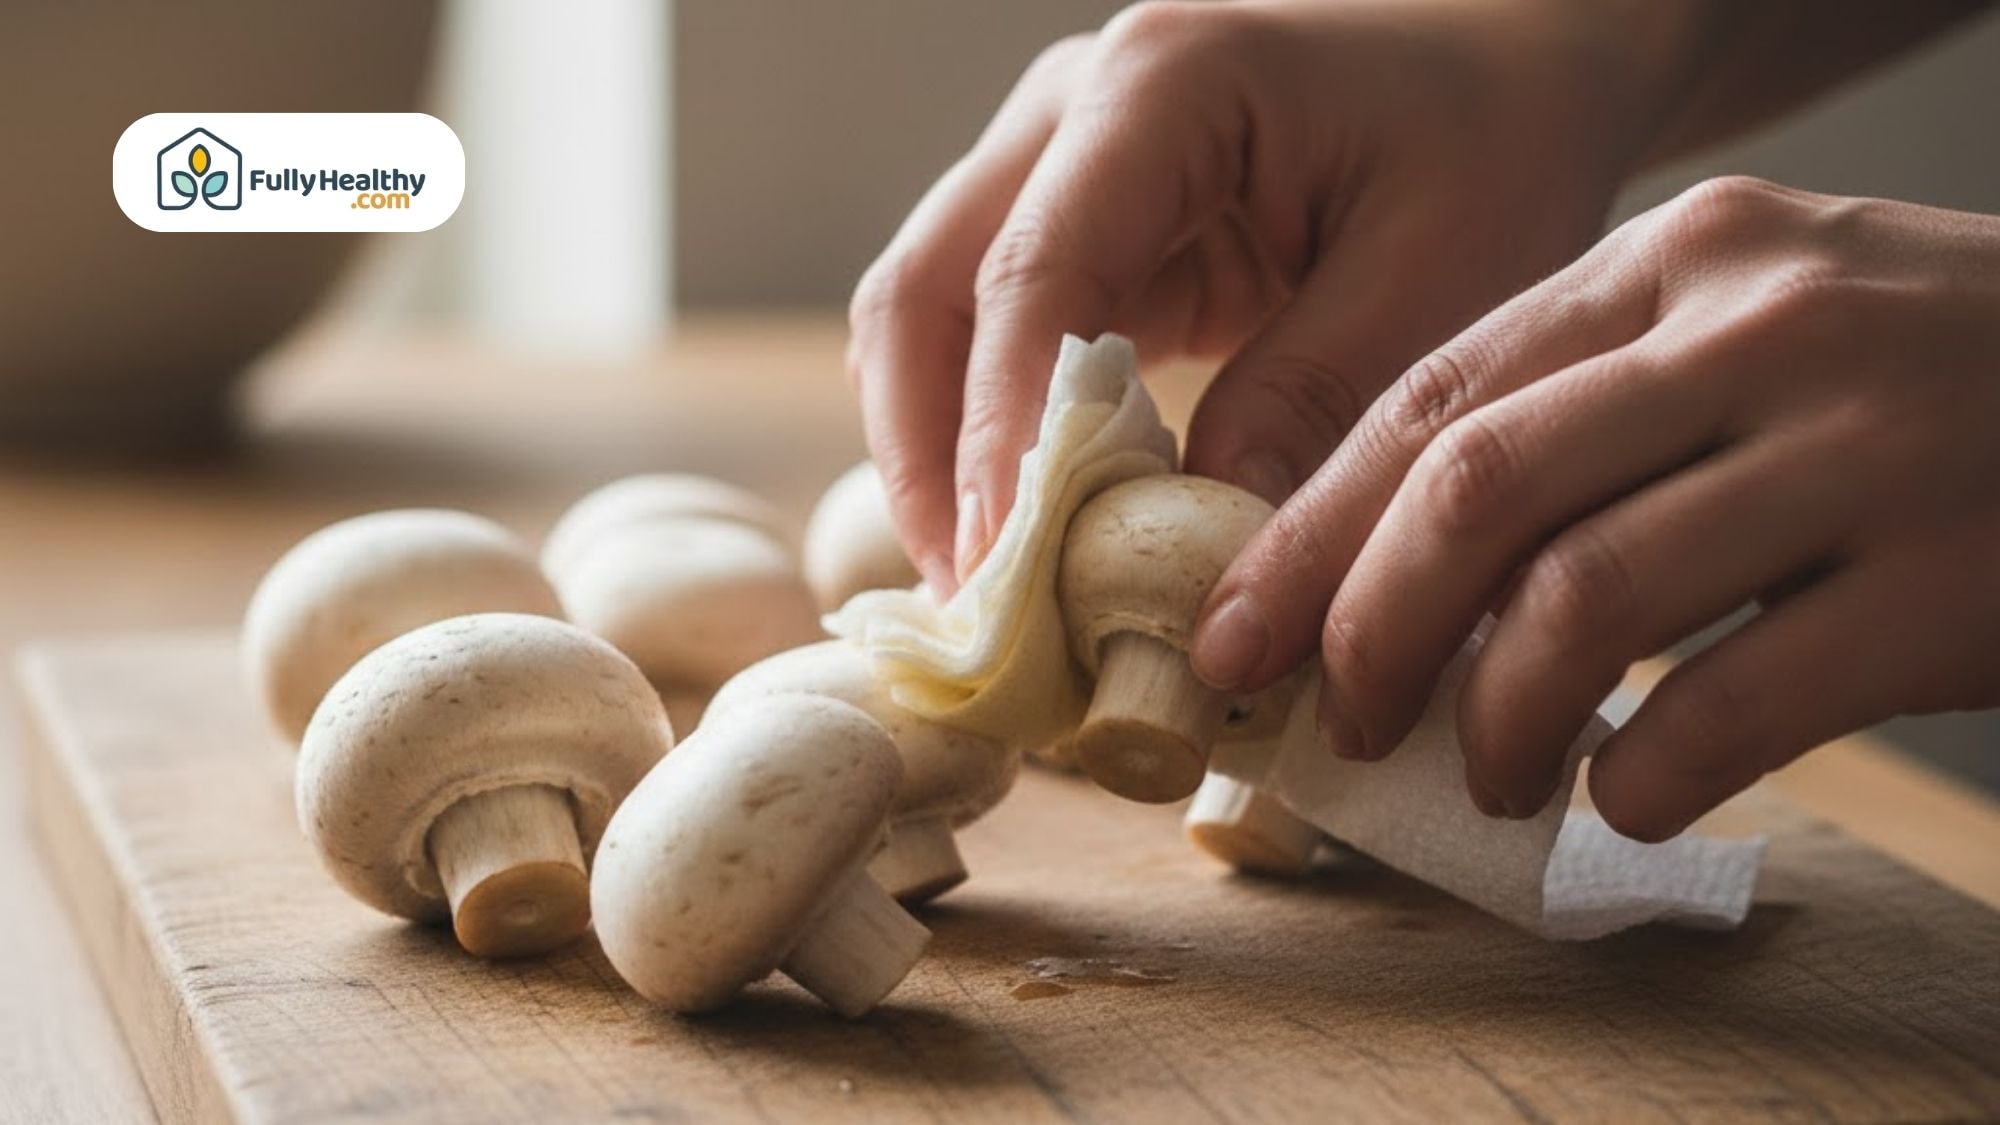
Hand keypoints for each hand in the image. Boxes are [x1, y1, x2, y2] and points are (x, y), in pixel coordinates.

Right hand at [848, 0, 1680, 591]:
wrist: (1504, 65)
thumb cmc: (1493, 140)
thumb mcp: (1442, 271)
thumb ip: (1311, 399)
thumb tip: (1184, 541)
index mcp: (1165, 89)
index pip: (1035, 271)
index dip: (1003, 430)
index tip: (1002, 567)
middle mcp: (1076, 113)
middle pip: (926, 288)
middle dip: (928, 456)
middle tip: (970, 602)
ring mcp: (1057, 166)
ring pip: (926, 314)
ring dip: (934, 454)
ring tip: (978, 590)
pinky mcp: (1076, 232)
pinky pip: (983, 337)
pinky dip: (980, 436)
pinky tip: (1016, 534)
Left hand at [1193, 176, 1999, 840]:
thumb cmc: (1909, 380)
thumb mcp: (1740, 328)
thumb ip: (1584, 416)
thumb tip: (1388, 577)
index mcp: (1672, 264)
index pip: (1432, 400)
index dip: (1306, 534)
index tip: (1235, 634)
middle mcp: (1755, 329)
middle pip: (1478, 493)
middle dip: (1369, 632)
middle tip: (1342, 723)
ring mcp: (1861, 445)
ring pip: (1587, 602)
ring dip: (1497, 721)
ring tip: (1492, 778)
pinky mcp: (1950, 576)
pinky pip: (1735, 703)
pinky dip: (1644, 777)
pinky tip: (1622, 800)